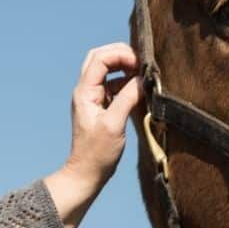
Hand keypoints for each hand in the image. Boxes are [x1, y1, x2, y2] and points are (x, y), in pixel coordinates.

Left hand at [44, 43, 142, 227]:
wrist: (87, 172)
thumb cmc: (98, 153)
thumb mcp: (114, 124)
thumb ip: (128, 98)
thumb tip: (143, 80)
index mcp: (85, 92)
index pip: (100, 59)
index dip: (121, 55)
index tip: (140, 65)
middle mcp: (86, 91)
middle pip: (100, 58)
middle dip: (121, 55)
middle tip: (141, 62)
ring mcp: (92, 98)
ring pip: (106, 71)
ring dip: (124, 68)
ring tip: (143, 75)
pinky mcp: (100, 107)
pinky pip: (112, 86)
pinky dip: (126, 83)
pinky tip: (139, 90)